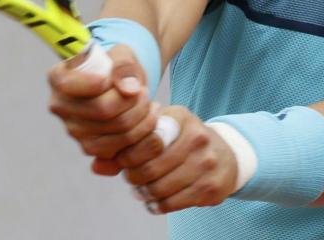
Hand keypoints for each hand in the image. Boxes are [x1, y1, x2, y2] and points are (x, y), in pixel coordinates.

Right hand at [47, 45, 158, 169]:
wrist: (121, 85)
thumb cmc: (116, 66)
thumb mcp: (122, 54)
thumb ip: (124, 66)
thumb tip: (129, 89)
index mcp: (58, 78)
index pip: (70, 85)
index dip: (97, 82)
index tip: (114, 77)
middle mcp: (61, 107)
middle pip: (103, 110)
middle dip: (133, 100)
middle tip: (145, 91)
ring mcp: (74, 131)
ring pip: (118, 132)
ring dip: (142, 117)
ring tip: (148, 102)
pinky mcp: (92, 148)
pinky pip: (122, 150)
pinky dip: (142, 134)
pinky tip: (148, 118)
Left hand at [119, 106, 237, 213]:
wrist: (227, 155)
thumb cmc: (183, 140)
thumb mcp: (161, 129)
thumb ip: (128, 144)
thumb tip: (96, 166)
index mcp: (180, 117)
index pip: (145, 138)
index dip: (128, 154)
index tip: (124, 159)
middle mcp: (196, 138)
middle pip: (150, 166)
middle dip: (133, 176)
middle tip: (130, 178)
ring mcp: (206, 163)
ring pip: (160, 187)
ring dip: (144, 192)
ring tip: (141, 190)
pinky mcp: (210, 188)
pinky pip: (172, 203)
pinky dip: (157, 205)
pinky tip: (154, 201)